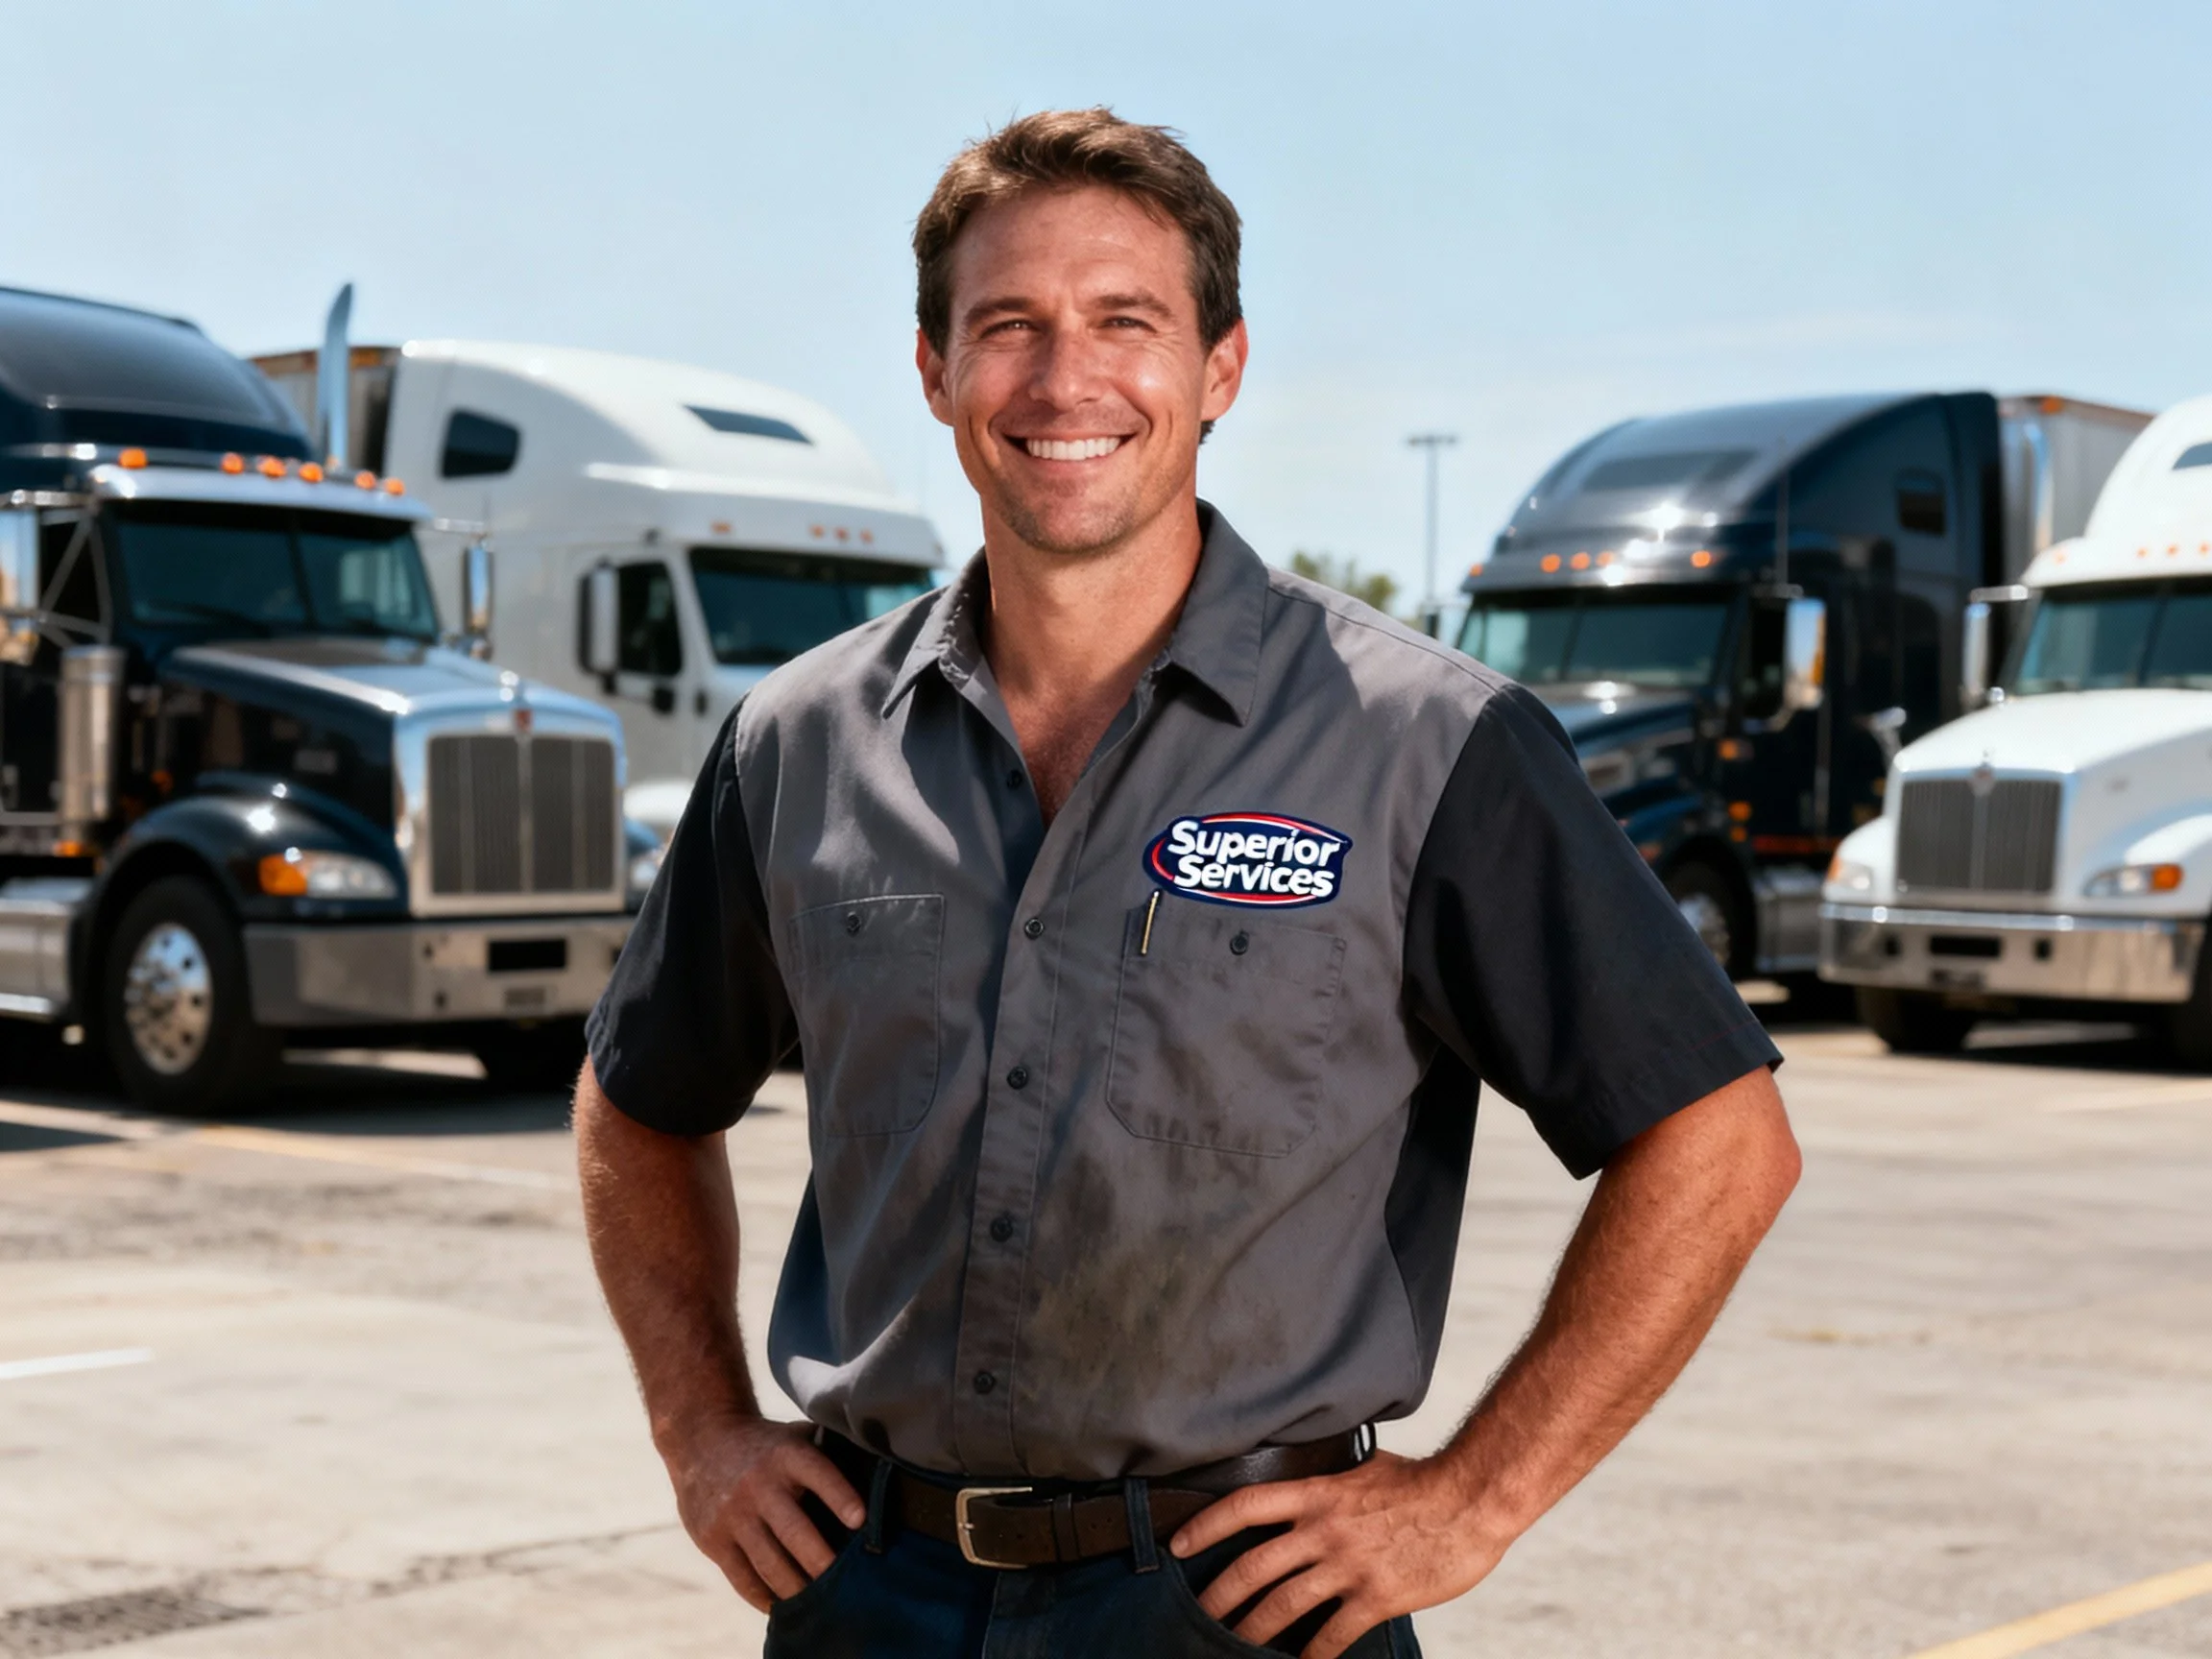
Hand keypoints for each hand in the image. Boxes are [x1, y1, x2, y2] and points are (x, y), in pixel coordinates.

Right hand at [662, 1415, 866, 1611]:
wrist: (702, 1440)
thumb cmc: (767, 1446)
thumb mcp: (794, 1436)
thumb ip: (829, 1454)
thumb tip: (879, 1475)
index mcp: (787, 1454)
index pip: (818, 1473)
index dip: (840, 1496)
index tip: (861, 1520)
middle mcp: (759, 1484)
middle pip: (794, 1530)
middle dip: (821, 1561)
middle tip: (845, 1584)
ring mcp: (733, 1513)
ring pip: (769, 1562)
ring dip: (797, 1587)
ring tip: (819, 1603)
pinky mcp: (713, 1539)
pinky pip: (742, 1577)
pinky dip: (764, 1596)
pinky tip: (783, 1605)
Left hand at [1169, 1449, 1506, 1658]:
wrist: (1471, 1500)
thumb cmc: (1424, 1482)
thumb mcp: (1367, 1468)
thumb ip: (1335, 1479)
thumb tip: (1320, 1475)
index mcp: (1318, 1495)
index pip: (1245, 1506)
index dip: (1206, 1525)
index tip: (1179, 1545)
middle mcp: (1324, 1531)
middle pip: (1252, 1566)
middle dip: (1218, 1596)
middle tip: (1197, 1615)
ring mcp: (1348, 1566)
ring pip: (1282, 1605)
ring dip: (1252, 1631)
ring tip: (1232, 1647)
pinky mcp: (1375, 1598)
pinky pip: (1331, 1635)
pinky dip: (1311, 1655)